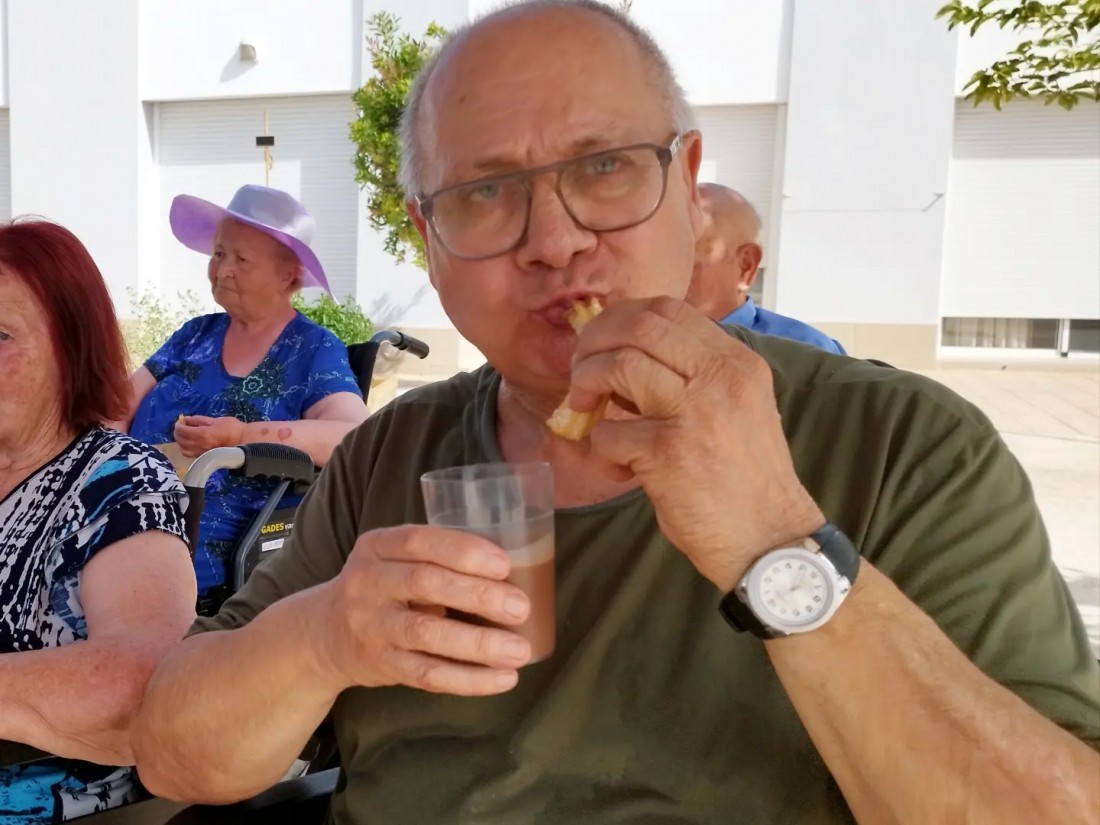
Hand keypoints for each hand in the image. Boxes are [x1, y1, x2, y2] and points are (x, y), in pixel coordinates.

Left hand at [173, 415, 245, 456]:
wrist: (243, 441)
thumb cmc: (232, 428)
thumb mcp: (215, 420)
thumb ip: (199, 420)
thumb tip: (186, 419)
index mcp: (203, 434)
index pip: (183, 431)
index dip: (178, 425)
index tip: (180, 421)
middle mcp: (200, 445)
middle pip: (180, 440)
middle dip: (178, 432)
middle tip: (181, 426)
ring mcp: (201, 453)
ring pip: (183, 449)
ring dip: (181, 441)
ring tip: (185, 435)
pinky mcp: (204, 457)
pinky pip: (189, 454)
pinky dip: (185, 448)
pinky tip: (190, 443)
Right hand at [312, 525, 532, 696]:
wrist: (323, 635)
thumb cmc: (383, 588)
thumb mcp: (393, 559)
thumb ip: (439, 558)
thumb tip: (516, 571)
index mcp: (377, 546)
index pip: (418, 541)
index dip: (463, 551)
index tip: (505, 564)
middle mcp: (368, 583)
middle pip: (424, 584)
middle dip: (478, 595)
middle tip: (520, 607)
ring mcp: (371, 626)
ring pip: (426, 634)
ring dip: (478, 643)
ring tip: (520, 650)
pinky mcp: (381, 666)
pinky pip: (427, 675)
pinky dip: (469, 679)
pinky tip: (502, 679)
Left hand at [565, 296, 824, 591]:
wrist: (770, 541)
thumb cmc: (745, 480)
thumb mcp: (735, 409)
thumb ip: (693, 378)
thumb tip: (623, 357)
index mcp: (737, 363)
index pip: (669, 309)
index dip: (622, 318)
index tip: (603, 343)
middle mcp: (721, 377)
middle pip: (641, 325)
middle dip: (595, 341)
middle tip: (580, 370)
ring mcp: (696, 412)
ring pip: (619, 364)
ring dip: (587, 383)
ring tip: (585, 409)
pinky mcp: (669, 453)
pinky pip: (608, 433)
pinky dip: (599, 448)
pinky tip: (619, 467)